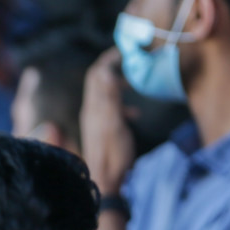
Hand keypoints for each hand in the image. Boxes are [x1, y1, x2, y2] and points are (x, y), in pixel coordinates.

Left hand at [80, 48, 135, 197]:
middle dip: (116, 66)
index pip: (98, 73)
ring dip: (120, 84)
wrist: (106, 181)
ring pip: (106, 94)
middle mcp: (92, 110)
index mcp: (95, 106)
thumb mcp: (114, 124)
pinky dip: (123, 104)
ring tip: (138, 83)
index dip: (110, 58)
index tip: (129, 49)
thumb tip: (105, 70)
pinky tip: (135, 113)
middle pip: (100, 80)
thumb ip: (110, 98)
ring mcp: (96, 120)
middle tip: (136, 60)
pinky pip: (111, 109)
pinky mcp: (102, 129)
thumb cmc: (113, 155)